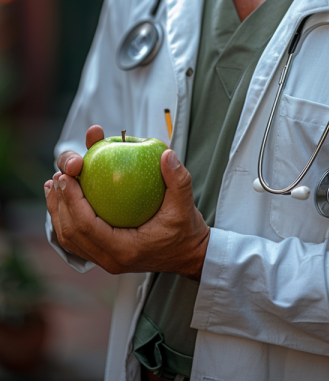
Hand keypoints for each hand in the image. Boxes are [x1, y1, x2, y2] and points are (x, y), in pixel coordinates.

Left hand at [44, 127, 209, 280]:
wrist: (189, 255)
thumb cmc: (186, 230)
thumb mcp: (185, 204)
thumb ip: (178, 179)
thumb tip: (166, 154)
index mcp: (126, 249)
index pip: (88, 226)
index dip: (73, 200)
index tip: (67, 175)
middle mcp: (111, 259)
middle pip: (71, 233)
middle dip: (60, 203)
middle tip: (59, 175)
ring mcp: (106, 259)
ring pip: (70, 239)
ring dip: (57, 211)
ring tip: (53, 185)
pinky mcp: (105, 254)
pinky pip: (77, 239)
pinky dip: (66, 218)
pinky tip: (63, 199)